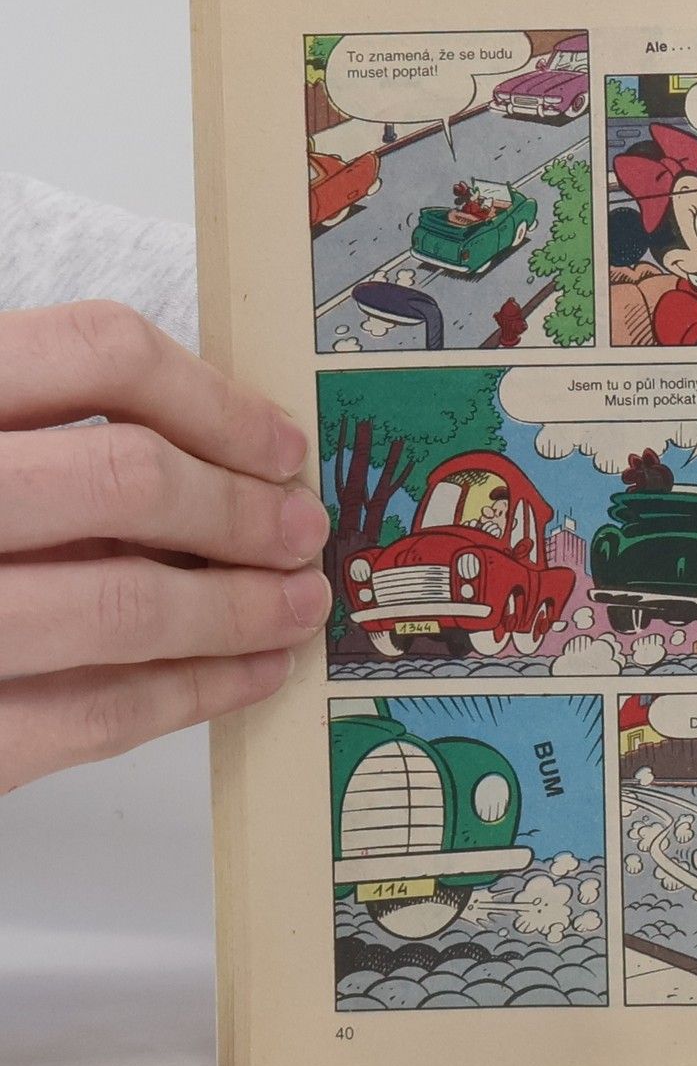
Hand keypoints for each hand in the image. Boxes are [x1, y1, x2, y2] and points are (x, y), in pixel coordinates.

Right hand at [0, 303, 327, 794]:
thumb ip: (26, 434)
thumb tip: (208, 458)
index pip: (96, 351)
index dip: (214, 398)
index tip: (277, 444)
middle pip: (127, 478)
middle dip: (242, 511)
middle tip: (300, 532)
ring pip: (124, 605)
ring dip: (239, 610)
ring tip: (295, 607)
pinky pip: (91, 714)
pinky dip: (190, 694)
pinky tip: (244, 677)